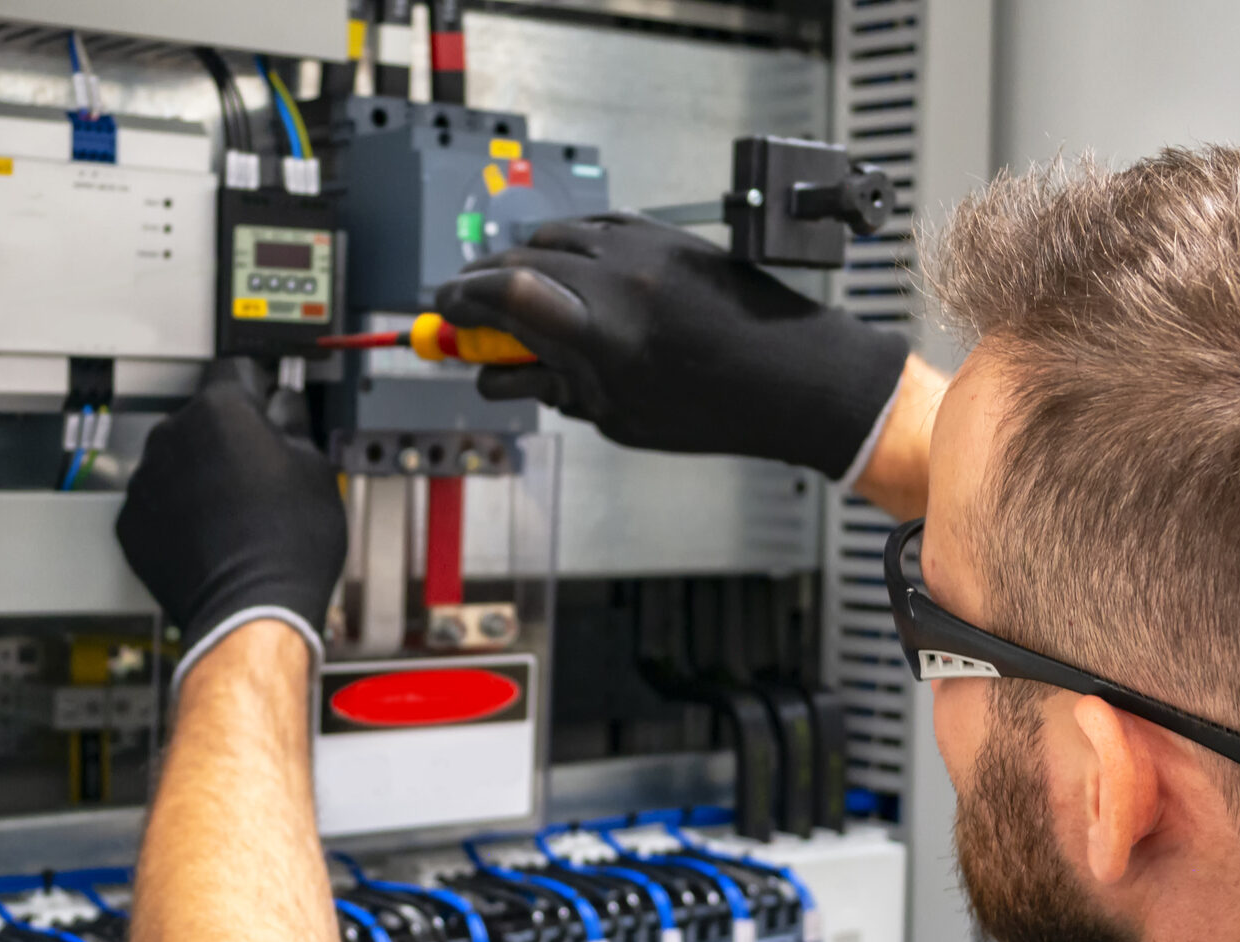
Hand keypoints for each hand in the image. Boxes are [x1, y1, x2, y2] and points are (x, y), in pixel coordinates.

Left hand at [115, 359, 346, 683]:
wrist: (251, 609)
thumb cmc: (287, 544)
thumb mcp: (316, 468)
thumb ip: (293, 422)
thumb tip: (284, 408)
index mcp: (221, 409)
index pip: (236, 369)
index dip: (259, 387)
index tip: (268, 403)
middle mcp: (173, 435)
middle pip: (202, 417)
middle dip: (228, 436)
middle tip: (262, 470)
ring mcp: (146, 480)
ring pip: (176, 460)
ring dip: (198, 473)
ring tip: (236, 510)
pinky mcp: (131, 523)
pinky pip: (156, 502)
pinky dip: (177, 512)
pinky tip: (211, 533)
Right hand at [434, 213, 909, 479]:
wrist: (795, 375)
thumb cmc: (718, 410)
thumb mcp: (621, 418)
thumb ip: (555, 388)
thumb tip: (504, 373)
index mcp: (603, 336)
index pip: (503, 296)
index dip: (459, 302)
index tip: (444, 315)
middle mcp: (619, 281)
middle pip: (517, 261)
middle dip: (481, 285)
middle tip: (465, 310)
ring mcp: (643, 250)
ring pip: (552, 237)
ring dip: (520, 261)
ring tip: (514, 294)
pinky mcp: (664, 235)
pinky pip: (594, 225)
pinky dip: (566, 245)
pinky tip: (565, 270)